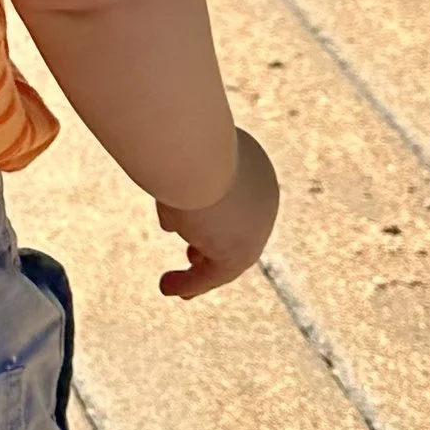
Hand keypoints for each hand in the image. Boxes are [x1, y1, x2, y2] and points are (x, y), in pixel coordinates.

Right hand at [155, 128, 278, 302]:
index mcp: (253, 165)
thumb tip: (167, 211)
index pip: (237, 199)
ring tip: (171, 285)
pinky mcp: (239, 252)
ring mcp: (257, 226)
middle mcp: (262, 195)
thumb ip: (175, 180)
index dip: (214, 215)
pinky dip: (191, 282)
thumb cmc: (179, 140)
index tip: (190, 224)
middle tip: (192, 257)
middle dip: (212, 244)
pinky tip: (170, 288)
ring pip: (225, 251)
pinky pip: (214, 272)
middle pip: (236, 227)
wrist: (194, 149)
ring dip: (200, 271)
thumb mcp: (174, 156)